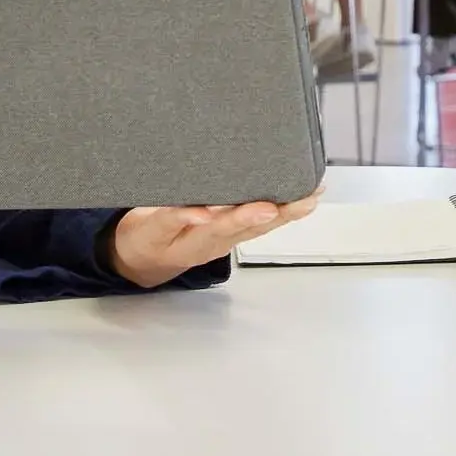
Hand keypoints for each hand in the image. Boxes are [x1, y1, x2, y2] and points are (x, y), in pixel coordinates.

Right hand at [108, 191, 321, 287]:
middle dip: (269, 214)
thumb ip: (171, 217)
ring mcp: (225, 239)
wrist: (146, 258)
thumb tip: (197, 210)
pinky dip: (284, 213)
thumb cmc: (148, 237)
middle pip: (243, 228)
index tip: (250, 210)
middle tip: (288, 203)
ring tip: (309, 196)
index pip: (211, 227)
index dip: (232, 218)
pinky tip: (305, 202)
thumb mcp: (148, 228)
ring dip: (286, 212)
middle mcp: (214, 241)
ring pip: (258, 227)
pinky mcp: (232, 234)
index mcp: (191, 239)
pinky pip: (260, 225)